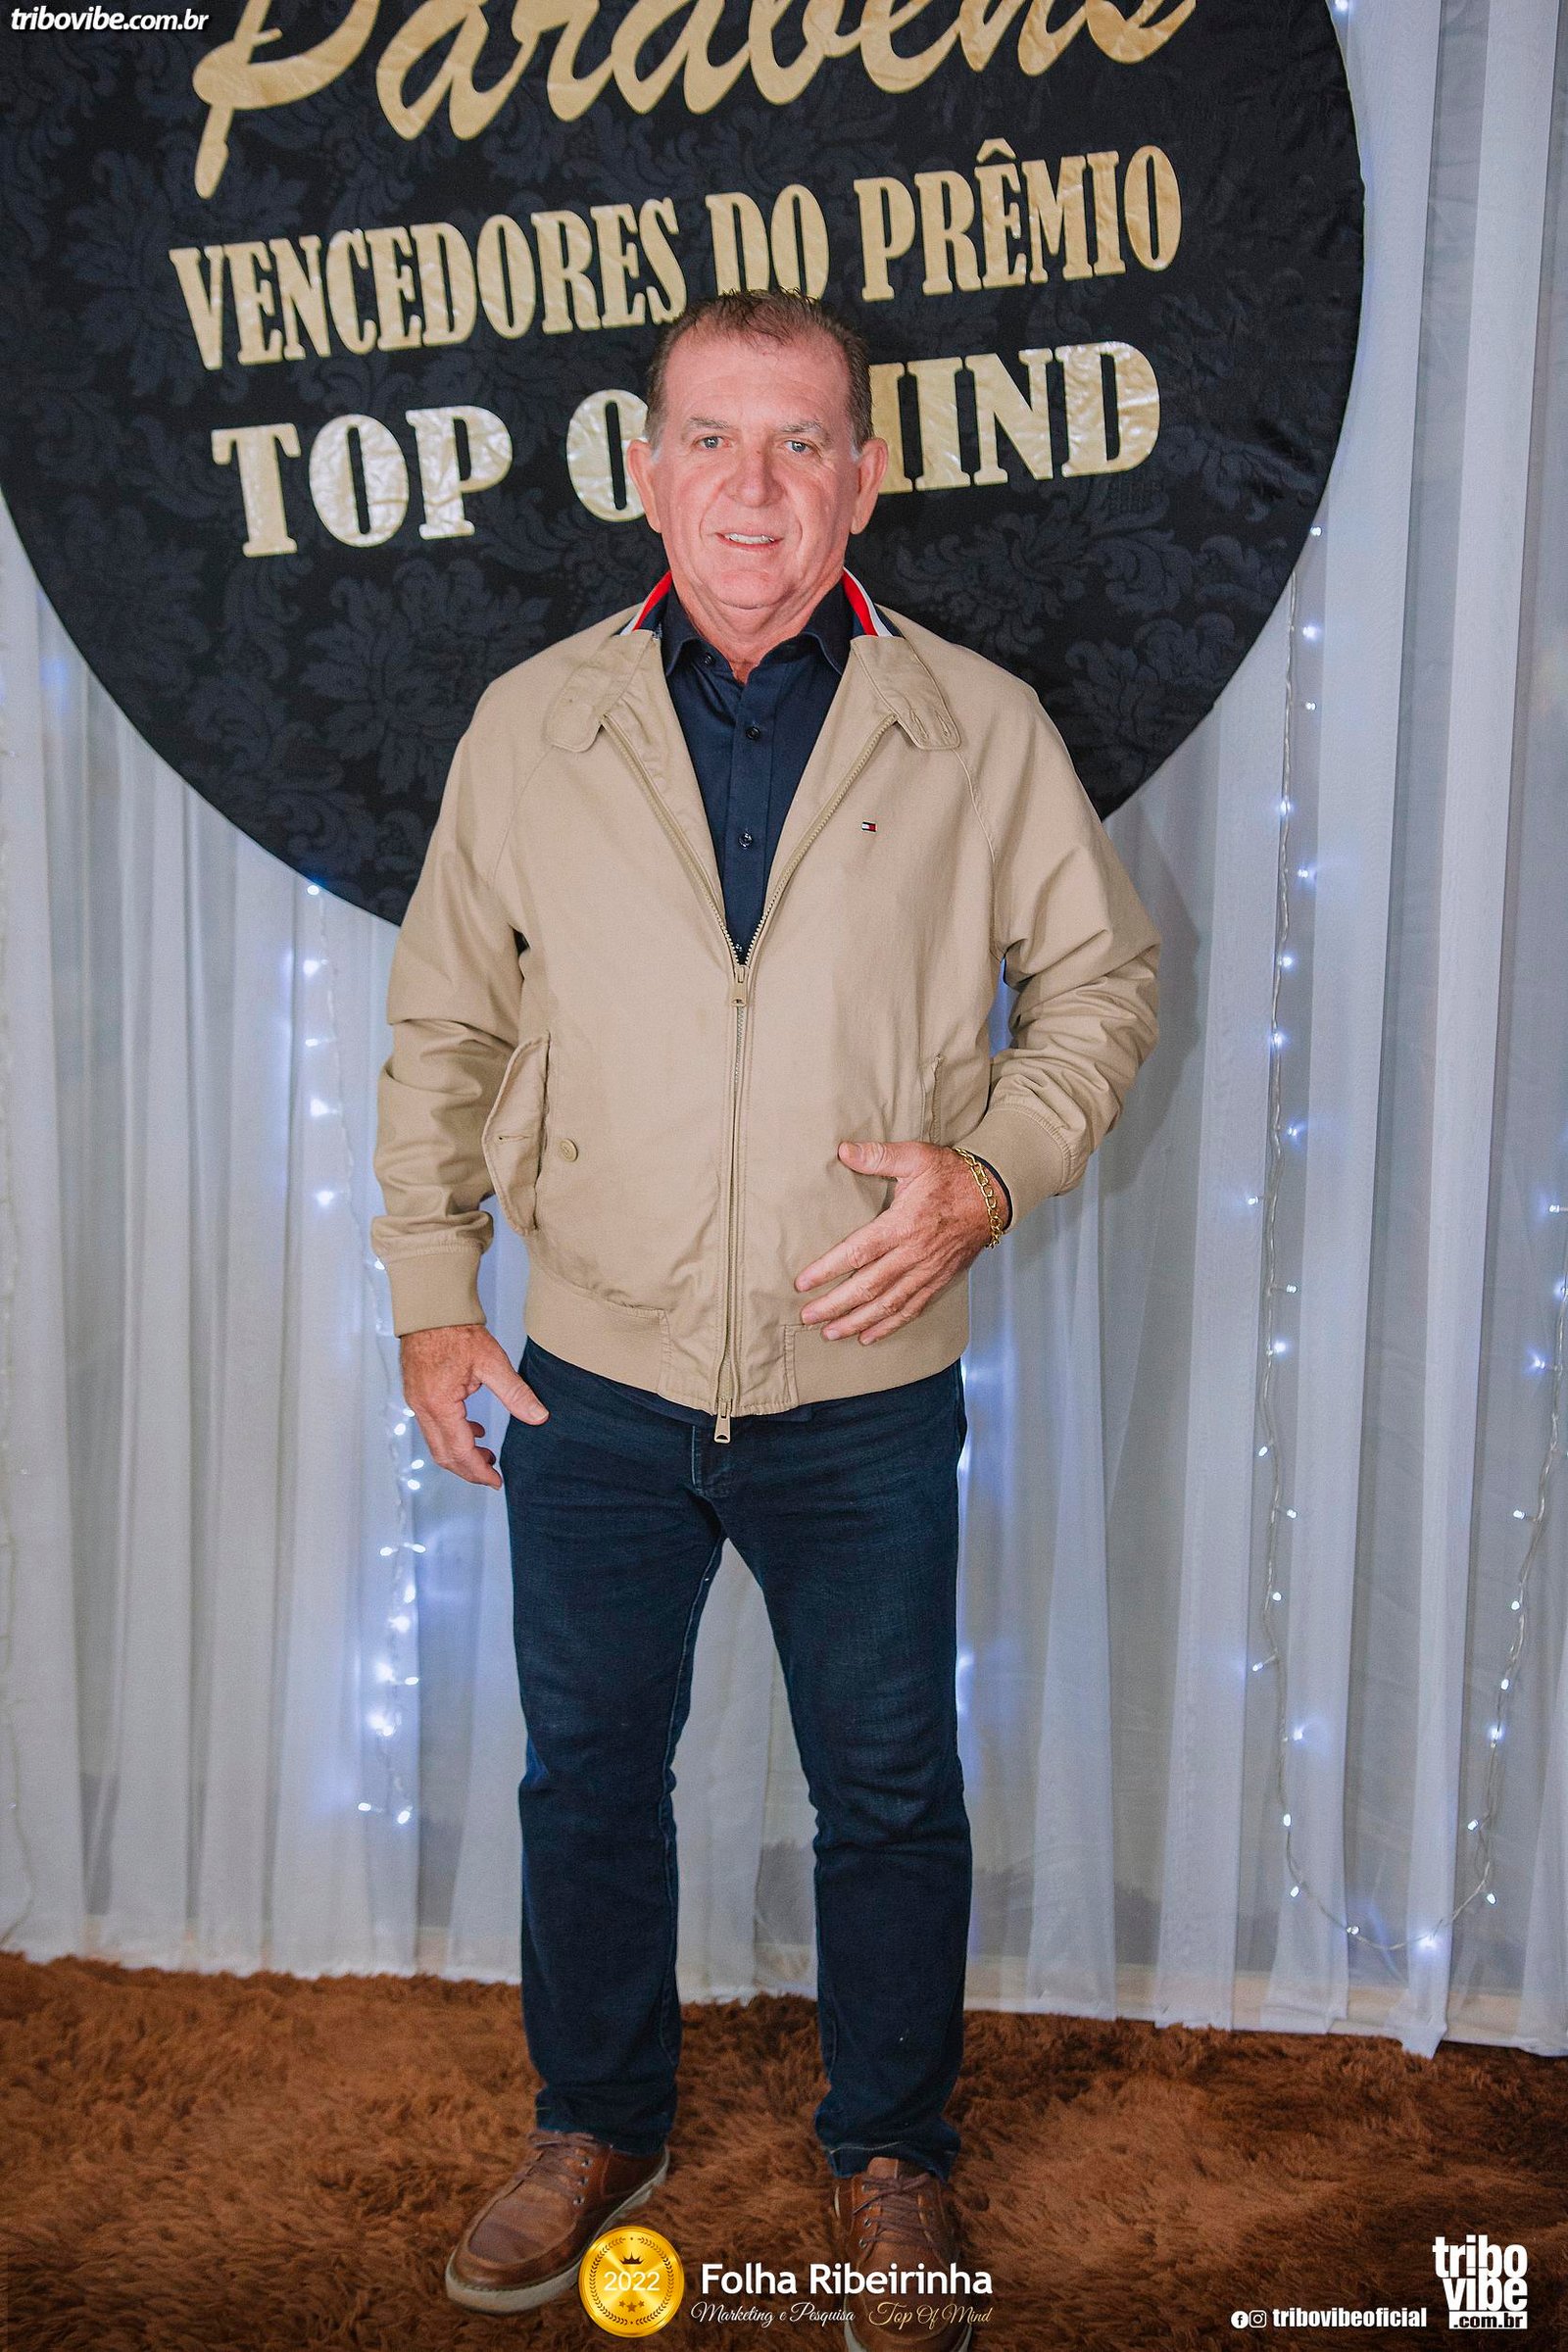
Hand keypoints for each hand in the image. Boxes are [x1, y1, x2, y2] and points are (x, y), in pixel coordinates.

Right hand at [399, 1325, 547, 1489]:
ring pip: (436, 1443)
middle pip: (443, 1455)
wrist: (430, 1309)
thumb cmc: (457, 1331)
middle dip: (468, 1470)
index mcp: (439, 1404)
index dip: (479, 1471)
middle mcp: (422, 1408)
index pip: (460, 1452)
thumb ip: (516, 1393)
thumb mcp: (492, 1362)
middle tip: (493, 1475)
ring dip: (460, 1455)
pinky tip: (473, 1431)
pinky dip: (452, 1436)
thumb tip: (539, 1417)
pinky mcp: (417, 1395)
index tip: (496, 1481)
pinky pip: (432, 1427)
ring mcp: (416, 1402)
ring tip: (487, 1454)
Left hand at [793, 1139, 1009, 1344]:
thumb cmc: (952, 1175)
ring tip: (830, 1334)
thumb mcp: (916, 1157)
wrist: (993, 1197)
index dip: (827, 1270)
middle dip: (835, 1305)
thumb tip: (843, 1151)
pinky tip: (868, 1336)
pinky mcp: (938, 1281)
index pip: (857, 1252)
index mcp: (902, 1225)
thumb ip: (878, 1156)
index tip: (803, 1283)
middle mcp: (913, 1254)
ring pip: (887, 1305)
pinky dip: (889, 1326)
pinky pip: (911, 1309)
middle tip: (807, 1316)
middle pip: (867, 1286)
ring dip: (857, 1322)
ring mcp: (926, 1272)